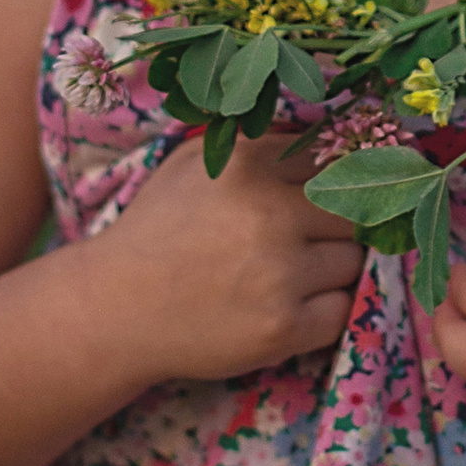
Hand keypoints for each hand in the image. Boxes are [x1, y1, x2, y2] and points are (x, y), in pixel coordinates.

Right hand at [99, 127, 364, 383]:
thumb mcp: (192, 164)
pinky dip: (325, 311)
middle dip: (337, 226)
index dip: (331, 182)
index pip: (331, 162)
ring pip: (352, 262)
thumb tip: (322, 139)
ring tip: (292, 275)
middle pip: (352, 213)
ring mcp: (280, 274)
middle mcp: (270, 215)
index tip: (323, 199)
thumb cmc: (156, 231)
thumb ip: (254, 146)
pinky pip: (341, 311)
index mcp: (249, 166)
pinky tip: (291, 306)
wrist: (113, 308)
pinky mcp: (282, 327)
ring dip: (332, 270)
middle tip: (311, 241)